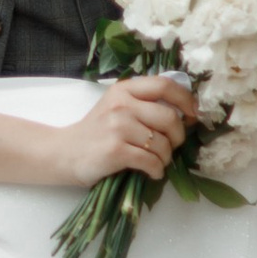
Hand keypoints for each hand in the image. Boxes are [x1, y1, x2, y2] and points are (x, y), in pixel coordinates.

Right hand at [53, 74, 193, 188]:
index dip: (186, 100)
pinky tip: (151, 172)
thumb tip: (183, 113)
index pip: (165, 85)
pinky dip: (156, 170)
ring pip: (162, 143)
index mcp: (124, 90)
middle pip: (169, 117)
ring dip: (166, 157)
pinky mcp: (115, 151)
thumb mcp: (116, 107)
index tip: (192, 115)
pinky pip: (151, 161)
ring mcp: (117, 127)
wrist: (64, 153)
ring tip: (157, 162)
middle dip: (178, 137)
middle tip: (172, 146)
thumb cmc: (95, 132)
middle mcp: (121, 104)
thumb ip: (143, 103)